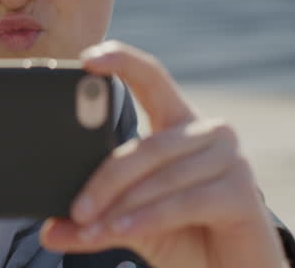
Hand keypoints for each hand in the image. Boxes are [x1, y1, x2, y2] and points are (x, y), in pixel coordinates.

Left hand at [40, 41, 283, 267]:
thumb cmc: (184, 236)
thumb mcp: (131, 223)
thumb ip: (96, 221)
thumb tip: (50, 230)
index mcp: (180, 124)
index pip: (151, 78)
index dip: (122, 61)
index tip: (87, 58)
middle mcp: (210, 132)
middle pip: (147, 146)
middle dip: (105, 181)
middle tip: (74, 210)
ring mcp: (231, 159)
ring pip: (161, 176)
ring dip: (121, 207)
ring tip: (89, 230)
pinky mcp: (243, 192)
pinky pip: (183, 201)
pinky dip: (148, 218)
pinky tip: (123, 230)